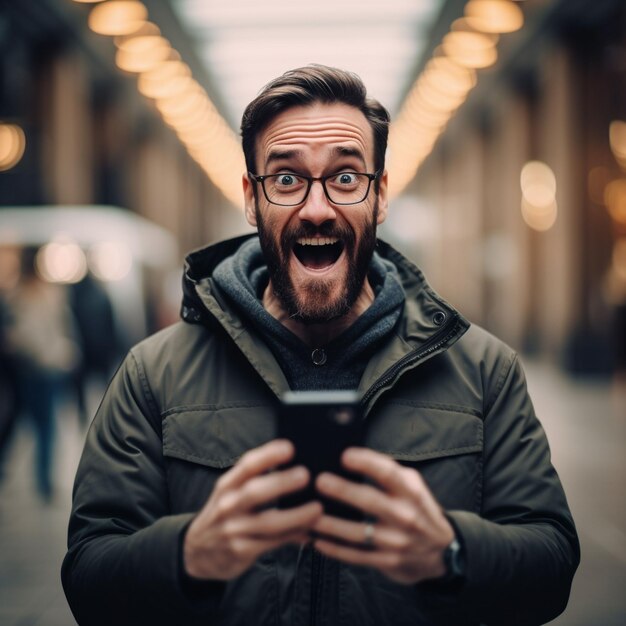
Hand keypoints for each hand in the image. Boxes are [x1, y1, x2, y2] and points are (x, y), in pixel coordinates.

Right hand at [184, 439, 321, 580]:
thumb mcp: (231, 493)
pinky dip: (293, 536)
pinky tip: (310, 532)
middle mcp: (228, 505)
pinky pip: (273, 543)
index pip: (246, 466)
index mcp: (227, 485)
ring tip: (317, 509)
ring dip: (295, 516)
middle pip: (255, 491)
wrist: (196, 552)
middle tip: (305, 475)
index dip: (267, 455)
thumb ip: (256, 479)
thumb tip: (297, 465)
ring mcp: (233, 530)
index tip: (289, 447)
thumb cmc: (225, 514)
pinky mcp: (241, 552)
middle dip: (281, 482)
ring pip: (267, 522)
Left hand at [312, 447, 453, 584]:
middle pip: (370, 501)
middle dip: (343, 491)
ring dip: (330, 524)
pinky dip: (334, 550)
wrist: (442, 551)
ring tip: (309, 515)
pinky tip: (316, 541)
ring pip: (358, 533)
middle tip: (319, 481)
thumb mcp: (412, 485)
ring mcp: (396, 542)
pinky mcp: (388, 562)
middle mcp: (405, 516)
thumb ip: (387, 472)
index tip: (345, 455)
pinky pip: (356, 556)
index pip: (388, 473)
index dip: (367, 462)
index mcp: (411, 491)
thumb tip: (350, 457)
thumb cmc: (418, 508)